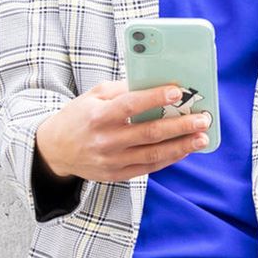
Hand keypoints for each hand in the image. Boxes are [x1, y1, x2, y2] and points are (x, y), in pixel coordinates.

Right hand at [34, 81, 211, 181]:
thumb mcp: (93, 96)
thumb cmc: (79, 116)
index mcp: (97, 116)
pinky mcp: (116, 174)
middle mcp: (104, 140)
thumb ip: (123, 88)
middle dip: (180, 126)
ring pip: (153, 154)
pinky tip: (185, 149)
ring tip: (202, 138)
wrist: (54, 150)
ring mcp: (110, 160)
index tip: (178, 91)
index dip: (155, 98)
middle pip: (148, 133)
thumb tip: (156, 83)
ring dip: (181, 146)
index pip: (130, 105)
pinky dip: (169, 158)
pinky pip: (148, 168)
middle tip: (203, 119)